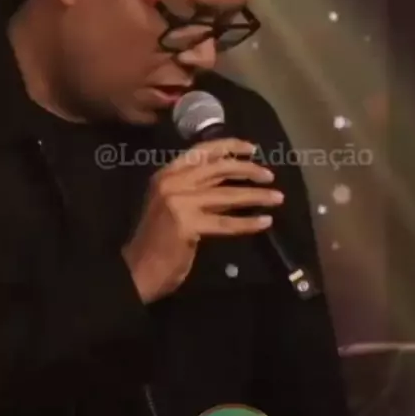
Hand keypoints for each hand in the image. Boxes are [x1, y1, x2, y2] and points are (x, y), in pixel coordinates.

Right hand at [122, 138, 283, 303]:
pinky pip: (226, 223)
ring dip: (256, 196)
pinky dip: (248, 222)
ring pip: (227, 195)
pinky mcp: (188, 225)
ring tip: (277, 197)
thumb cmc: (157, 239)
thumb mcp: (174, 204)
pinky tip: (265, 222)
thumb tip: (234, 182)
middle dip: (248, 170)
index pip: (202, 151)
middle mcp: (172, 182)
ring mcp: (179, 203)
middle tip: (269, 175)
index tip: (252, 149)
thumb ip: (198, 190)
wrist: (137, 268)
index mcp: (167, 173)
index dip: (230, 146)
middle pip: (219, 168)